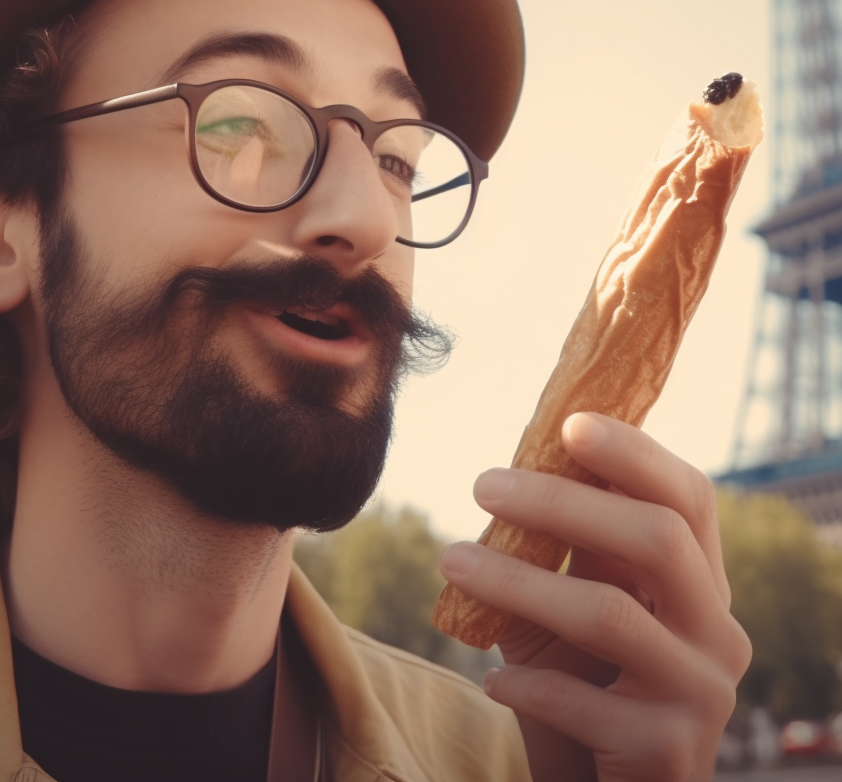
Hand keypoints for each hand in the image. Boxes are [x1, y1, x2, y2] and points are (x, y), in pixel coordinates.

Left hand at [438, 412, 750, 781]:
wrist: (600, 779)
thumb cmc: (580, 676)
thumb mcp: (574, 601)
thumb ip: (566, 547)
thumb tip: (515, 468)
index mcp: (699, 580)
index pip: (688, 497)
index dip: (635, 453)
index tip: (568, 422)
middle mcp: (717, 629)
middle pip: (657, 539)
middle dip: (563, 503)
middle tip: (483, 483)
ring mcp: (701, 691)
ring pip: (609, 614)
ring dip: (517, 581)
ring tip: (451, 560)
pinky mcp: (667, 749)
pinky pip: (582, 698)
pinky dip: (524, 680)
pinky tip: (489, 678)